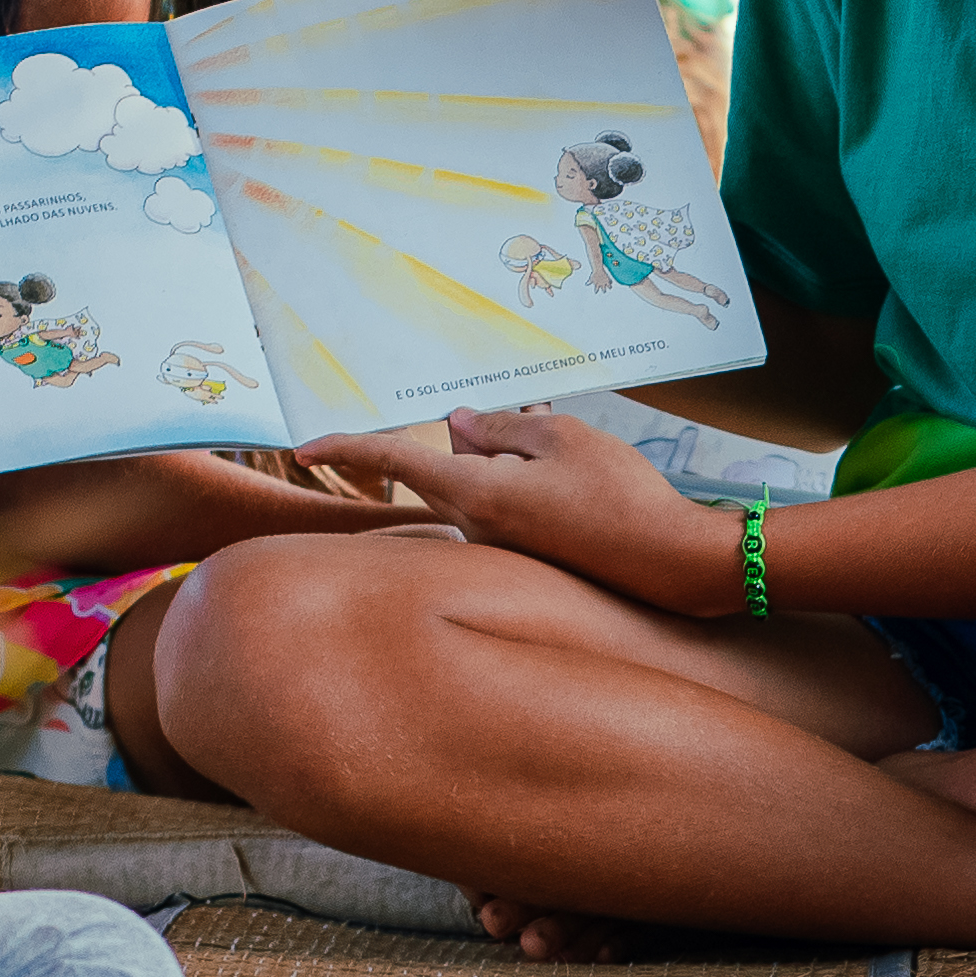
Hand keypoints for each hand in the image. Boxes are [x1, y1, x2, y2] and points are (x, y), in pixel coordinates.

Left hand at [308, 408, 735, 610]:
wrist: (671, 562)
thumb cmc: (619, 494)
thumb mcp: (563, 437)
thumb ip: (504, 427)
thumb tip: (462, 427)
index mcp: (475, 493)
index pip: (395, 460)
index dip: (348, 446)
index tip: (303, 445)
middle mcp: (476, 527)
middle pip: (448, 465)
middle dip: (481, 437)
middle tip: (535, 414)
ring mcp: (501, 547)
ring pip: (484, 485)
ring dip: (514, 459)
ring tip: (573, 446)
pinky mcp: (528, 557)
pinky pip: (510, 507)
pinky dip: (532, 483)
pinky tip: (578, 477)